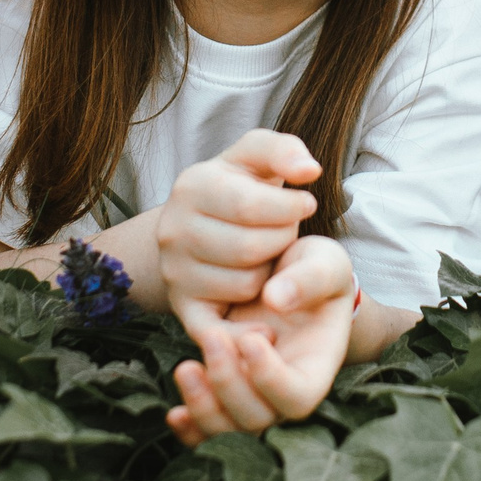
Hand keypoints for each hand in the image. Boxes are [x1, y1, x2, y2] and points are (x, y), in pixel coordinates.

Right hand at [157, 129, 318, 343]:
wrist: (205, 223)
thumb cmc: (242, 186)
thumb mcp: (259, 155)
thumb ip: (285, 150)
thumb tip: (308, 171)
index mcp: (192, 186)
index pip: (250, 205)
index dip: (290, 208)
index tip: (306, 205)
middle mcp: (173, 229)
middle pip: (249, 248)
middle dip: (282, 240)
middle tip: (286, 233)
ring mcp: (173, 271)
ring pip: (245, 284)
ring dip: (270, 274)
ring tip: (267, 255)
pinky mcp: (181, 306)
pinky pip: (220, 327)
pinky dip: (245, 330)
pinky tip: (266, 324)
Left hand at [166, 235, 357, 445]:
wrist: (288, 273)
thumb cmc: (315, 270)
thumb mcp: (325, 263)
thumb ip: (308, 279)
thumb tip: (276, 299)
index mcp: (315, 366)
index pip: (297, 396)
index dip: (270, 378)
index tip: (250, 337)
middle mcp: (285, 390)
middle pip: (258, 419)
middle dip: (229, 384)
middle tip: (212, 336)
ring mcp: (255, 395)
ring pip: (230, 430)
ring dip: (204, 407)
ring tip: (185, 369)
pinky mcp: (227, 391)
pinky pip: (210, 428)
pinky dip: (192, 426)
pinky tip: (174, 414)